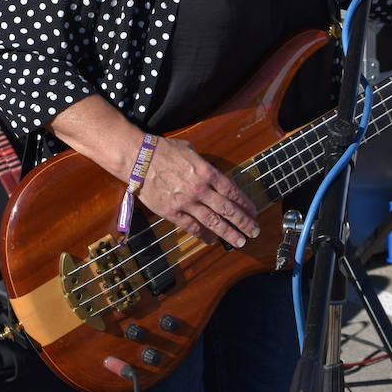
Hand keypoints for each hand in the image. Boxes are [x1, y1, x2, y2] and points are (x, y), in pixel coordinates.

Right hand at [138, 135, 259, 247]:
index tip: (253, 211)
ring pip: (213, 221)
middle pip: (227, 209)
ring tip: (240, 241)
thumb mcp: (190, 150)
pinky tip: (212, 240)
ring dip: (228, 232)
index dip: (244, 203)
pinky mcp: (172, 212)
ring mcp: (186, 202)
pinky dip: (203, 235)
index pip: (231, 190)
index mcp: (206, 172)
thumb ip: (203, 164)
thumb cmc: (163, 150)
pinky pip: (191, 227)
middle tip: (254, 231)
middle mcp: (200, 189)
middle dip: (243, 221)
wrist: (138, 158)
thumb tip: (211, 172)